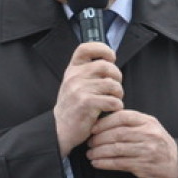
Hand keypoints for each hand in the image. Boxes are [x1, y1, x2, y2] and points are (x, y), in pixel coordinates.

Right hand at [54, 41, 122, 155]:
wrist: (59, 129)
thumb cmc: (72, 107)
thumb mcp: (74, 84)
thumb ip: (87, 72)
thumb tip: (110, 63)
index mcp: (72, 70)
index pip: (86, 48)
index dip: (102, 49)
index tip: (110, 57)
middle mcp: (74, 77)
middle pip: (105, 66)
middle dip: (117, 76)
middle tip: (115, 87)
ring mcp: (79, 90)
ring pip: (112, 84)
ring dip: (118, 93)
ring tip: (114, 99)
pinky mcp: (86, 104)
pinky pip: (112, 101)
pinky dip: (117, 106)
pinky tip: (111, 109)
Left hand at [87, 109, 177, 177]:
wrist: (176, 168)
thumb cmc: (157, 146)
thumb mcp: (150, 129)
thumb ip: (131, 123)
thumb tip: (103, 120)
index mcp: (148, 122)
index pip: (122, 117)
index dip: (104, 122)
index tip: (92, 128)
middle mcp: (149, 134)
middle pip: (118, 133)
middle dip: (99, 138)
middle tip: (88, 142)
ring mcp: (147, 150)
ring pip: (117, 149)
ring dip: (99, 152)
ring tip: (90, 153)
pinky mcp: (144, 166)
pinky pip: (120, 163)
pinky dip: (105, 163)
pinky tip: (96, 163)